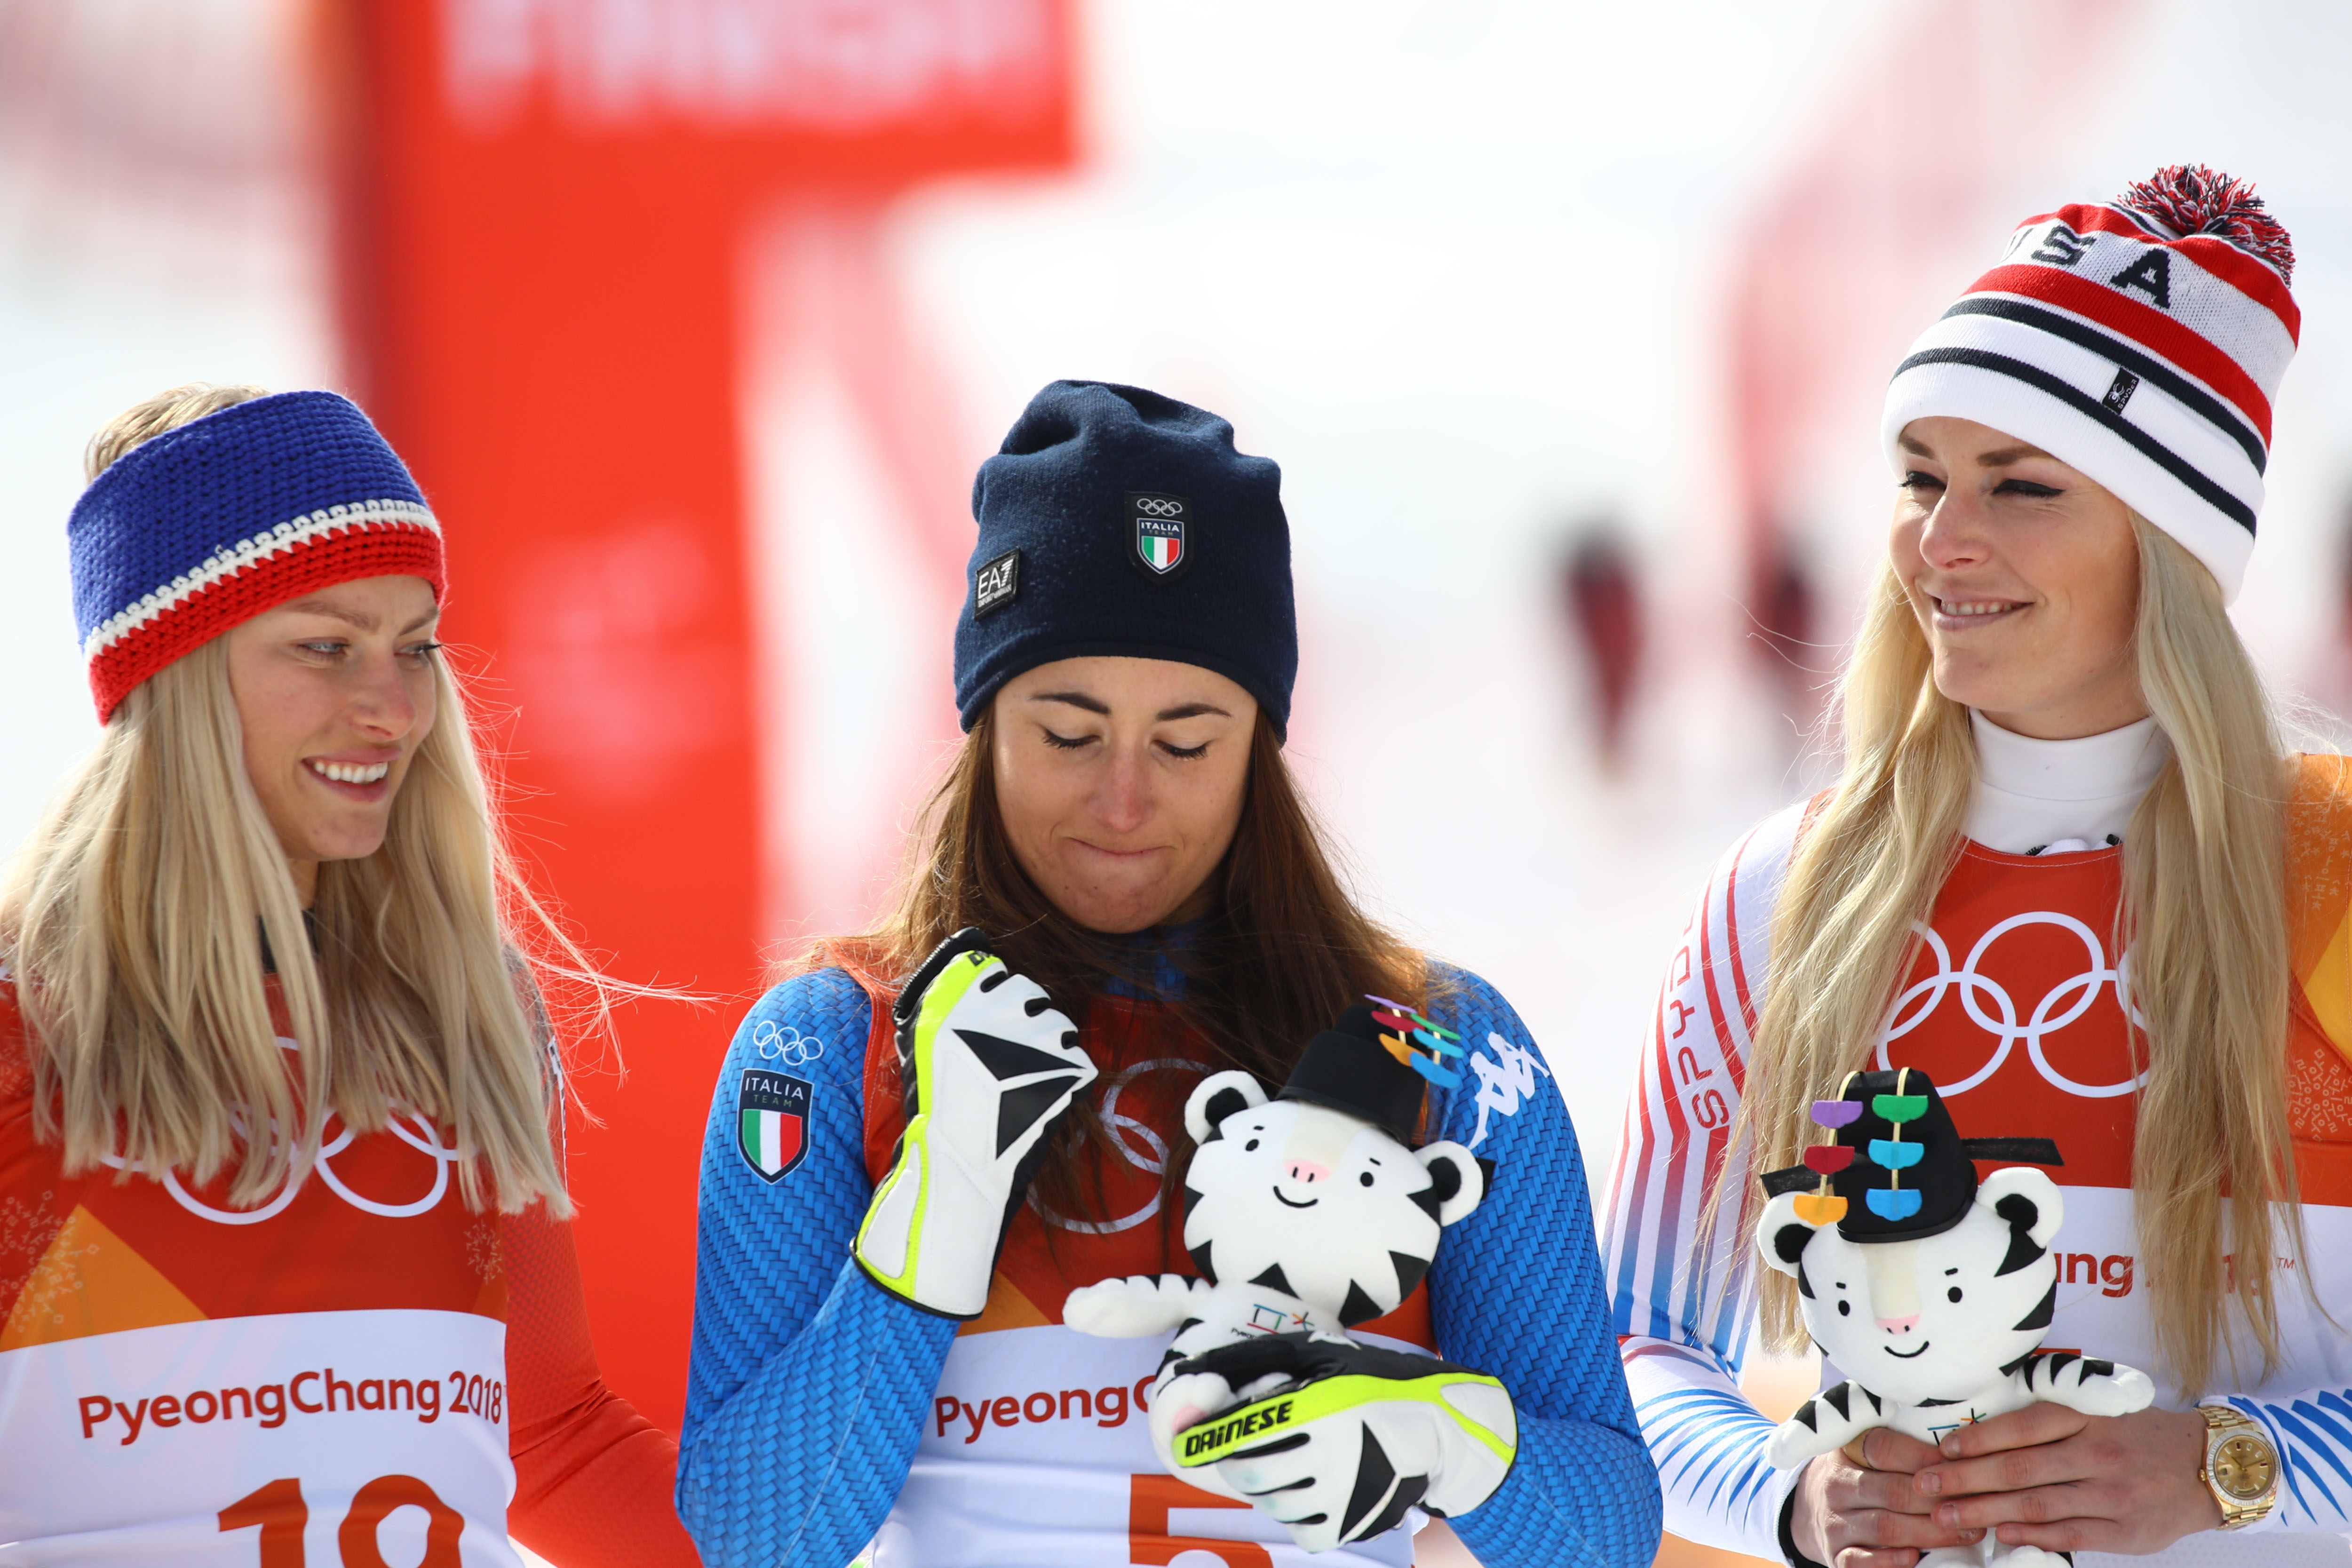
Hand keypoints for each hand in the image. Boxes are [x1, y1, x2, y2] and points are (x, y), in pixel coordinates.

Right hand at [853, 929, 1091, 1316]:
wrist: (959, 1161)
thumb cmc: (934, 1107)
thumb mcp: (923, 1045)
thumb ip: (944, 1007)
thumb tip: (965, 977)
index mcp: (965, 1000)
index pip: (998, 976)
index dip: (999, 997)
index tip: (994, 1019)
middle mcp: (1004, 1011)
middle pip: (1032, 995)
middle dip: (1027, 1017)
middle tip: (1014, 1050)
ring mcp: (1040, 1038)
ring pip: (1060, 1024)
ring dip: (1050, 1043)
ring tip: (1031, 1075)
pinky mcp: (1068, 1068)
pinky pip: (1077, 1058)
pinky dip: (1067, 1074)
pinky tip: (1045, 1094)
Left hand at [1169, 1334, 1517, 1552]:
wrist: (1438, 1428)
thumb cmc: (1367, 1381)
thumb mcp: (1315, 1353)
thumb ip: (1252, 1359)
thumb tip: (1194, 1368)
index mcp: (1320, 1406)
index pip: (1240, 1434)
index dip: (1203, 1440)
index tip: (1184, 1441)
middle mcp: (1333, 1454)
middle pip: (1246, 1474)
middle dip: (1238, 1457)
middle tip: (1253, 1442)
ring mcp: (1345, 1495)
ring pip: (1269, 1502)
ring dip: (1267, 1482)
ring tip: (1293, 1456)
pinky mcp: (1351, 1524)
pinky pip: (1298, 1526)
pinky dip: (1294, 1508)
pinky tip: (1314, 1481)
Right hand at [1790, 1427, 1982, 1567]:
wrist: (1810, 1506)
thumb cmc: (1860, 1474)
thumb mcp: (1866, 1450)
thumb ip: (1902, 1446)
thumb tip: (1960, 1449)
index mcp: (1847, 1450)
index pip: (1883, 1447)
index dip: (1924, 1457)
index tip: (1961, 1465)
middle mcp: (1837, 1484)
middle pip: (1892, 1491)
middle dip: (1939, 1501)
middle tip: (1977, 1506)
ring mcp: (1834, 1521)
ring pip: (1885, 1527)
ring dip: (1930, 1533)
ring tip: (1967, 1534)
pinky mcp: (1835, 1554)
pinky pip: (1860, 1561)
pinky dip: (1889, 1561)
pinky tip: (1915, 1557)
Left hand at [1912, 1402, 2218, 1555]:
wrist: (2206, 1467)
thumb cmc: (2140, 1433)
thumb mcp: (2100, 1407)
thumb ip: (2052, 1414)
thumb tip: (1990, 1427)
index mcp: (2088, 1418)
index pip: (2021, 1427)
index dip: (1977, 1439)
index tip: (1941, 1450)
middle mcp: (2097, 1454)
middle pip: (2019, 1468)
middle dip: (1965, 1479)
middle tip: (1926, 1486)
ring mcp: (2110, 1495)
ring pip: (2036, 1504)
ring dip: (1985, 1511)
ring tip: (1947, 1515)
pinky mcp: (2123, 1531)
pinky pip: (2068, 1535)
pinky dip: (2031, 1535)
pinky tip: (1999, 1535)